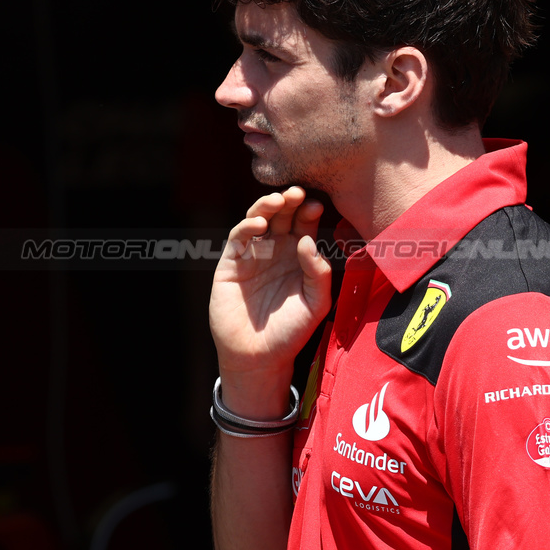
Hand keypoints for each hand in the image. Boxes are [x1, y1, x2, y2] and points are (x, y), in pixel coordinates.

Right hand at [210, 187, 331, 388]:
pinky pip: (238, 239)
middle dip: (291, 202)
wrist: (260, 356)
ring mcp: (253, 255)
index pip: (305, 225)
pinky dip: (246, 226)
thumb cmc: (292, 331)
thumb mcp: (316, 303)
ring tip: (280, 200)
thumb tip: (308, 241)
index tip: (317, 205)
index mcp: (298, 256)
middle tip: (299, 192)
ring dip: (268, 206)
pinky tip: (259, 223)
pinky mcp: (231, 264)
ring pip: (259, 220)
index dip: (309, 212)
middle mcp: (276, 250)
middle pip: (283, 216)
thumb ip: (318, 273)